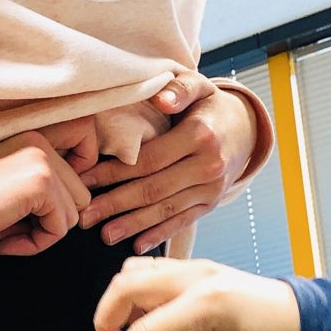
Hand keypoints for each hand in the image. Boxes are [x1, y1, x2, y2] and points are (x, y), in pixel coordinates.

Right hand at [0, 129, 93, 256]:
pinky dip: (36, 244)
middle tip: (15, 226)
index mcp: (33, 132)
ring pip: (72, 214)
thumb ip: (41, 184)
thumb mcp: (8, 181)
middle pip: (81, 192)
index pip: (85, 136)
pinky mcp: (40, 184)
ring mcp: (43, 161)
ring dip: (42, 232)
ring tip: (7, 232)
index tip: (49, 195)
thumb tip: (76, 213)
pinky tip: (5, 242)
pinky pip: (59, 228)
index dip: (82, 167)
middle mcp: (41, 139)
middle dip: (51, 218)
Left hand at [80, 81, 257, 253]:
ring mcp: (211, 189)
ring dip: (133, 225)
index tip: (85, 180)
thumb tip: (161, 100)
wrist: (245, 129)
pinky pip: (183, 221)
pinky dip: (160, 234)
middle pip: (153, 189)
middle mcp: (208, 166)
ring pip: (166, 210)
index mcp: (200, 135)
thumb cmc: (208, 105)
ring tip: (105, 235)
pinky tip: (137, 244)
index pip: (149, 159)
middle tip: (85, 217)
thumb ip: (177, 89)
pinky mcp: (211, 203)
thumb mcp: (197, 86)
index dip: (115, 172)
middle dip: (116, 204)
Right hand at [89, 259, 299, 330]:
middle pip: (127, 285)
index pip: (146, 330)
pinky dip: (136, 293)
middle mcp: (196, 276)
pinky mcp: (197, 269)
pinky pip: (151, 271)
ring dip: (119, 303)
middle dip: (106, 320)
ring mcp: (196, 267)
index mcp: (208, 302)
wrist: (309, 320)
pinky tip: (145, 320)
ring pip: (134, 272)